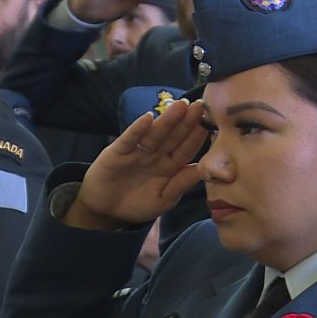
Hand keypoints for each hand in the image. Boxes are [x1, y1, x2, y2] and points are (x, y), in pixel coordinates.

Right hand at [66, 98, 206, 229]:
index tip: (210, 124)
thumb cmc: (138, 205)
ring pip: (154, 134)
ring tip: (180, 106)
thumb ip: (182, 184)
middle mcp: (155, 155)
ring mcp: (137, 151)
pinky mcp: (117, 152)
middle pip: (173, 137)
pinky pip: (129, 139)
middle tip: (199, 106)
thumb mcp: (164, 199)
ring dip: (167, 120)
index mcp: (170, 166)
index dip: (196, 137)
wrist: (106, 211)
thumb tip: (205, 170)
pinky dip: (137, 129)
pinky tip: (147, 118)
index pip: (186, 149)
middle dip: (186, 122)